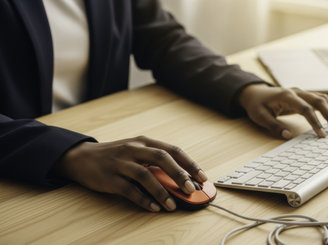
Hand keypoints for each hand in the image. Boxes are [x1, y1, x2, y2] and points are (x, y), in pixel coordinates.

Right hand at [53, 136, 207, 211]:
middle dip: (179, 174)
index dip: (190, 164)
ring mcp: (120, 163)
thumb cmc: (116, 156)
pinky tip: (154, 208)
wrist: (82, 158)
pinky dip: (143, 200)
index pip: (173, 150)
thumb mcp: (136, 152)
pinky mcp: (109, 178)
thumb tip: (182, 180)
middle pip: (162, 158)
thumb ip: (156, 163)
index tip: (202, 178)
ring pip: (146, 175)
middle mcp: (133, 149)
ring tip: (173, 205)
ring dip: (162, 191)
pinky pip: (129, 190)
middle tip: (191, 189)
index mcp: (144, 142)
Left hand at [238, 84, 327, 138]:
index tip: (322, 135)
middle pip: (319, 101)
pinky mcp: (304, 97)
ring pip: (323, 99)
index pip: (306, 109)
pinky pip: (321, 101)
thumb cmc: (257, 105)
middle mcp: (297, 92)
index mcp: (286, 96)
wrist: (255, 93)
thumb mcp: (260, 117)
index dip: (315, 122)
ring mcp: (302, 93)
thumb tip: (288, 136)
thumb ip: (274, 126)